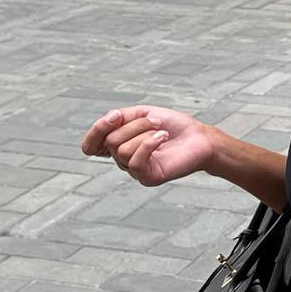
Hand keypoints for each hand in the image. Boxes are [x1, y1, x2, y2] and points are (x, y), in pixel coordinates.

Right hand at [82, 104, 215, 185]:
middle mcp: (122, 159)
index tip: (116, 117)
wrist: (200, 138)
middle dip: (133, 125)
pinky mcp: (147, 178)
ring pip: (121, 150)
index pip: (90, 146)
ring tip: (161, 130)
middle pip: (110, 141)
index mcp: (119, 144)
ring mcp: (134, 170)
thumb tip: (106, 120)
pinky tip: (163, 137)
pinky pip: (135, 161)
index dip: (96, 130)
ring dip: (143, 132)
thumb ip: (121, 117)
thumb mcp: (143, 113)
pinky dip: (149, 143)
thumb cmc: (173, 126)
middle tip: (155, 120)